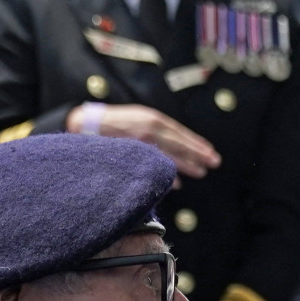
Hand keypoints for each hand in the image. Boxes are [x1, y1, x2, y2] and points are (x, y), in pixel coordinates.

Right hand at [72, 102, 220, 177]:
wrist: (85, 124)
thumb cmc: (115, 124)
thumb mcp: (138, 119)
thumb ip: (157, 131)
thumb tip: (177, 149)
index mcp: (152, 118)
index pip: (179, 132)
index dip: (196, 143)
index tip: (210, 152)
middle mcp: (148, 128)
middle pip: (179, 143)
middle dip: (198, 153)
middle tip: (214, 163)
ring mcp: (139, 140)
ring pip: (168, 154)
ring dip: (186, 164)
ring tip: (201, 172)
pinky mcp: (129, 152)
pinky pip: (152, 164)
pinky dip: (165, 172)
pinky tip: (177, 182)